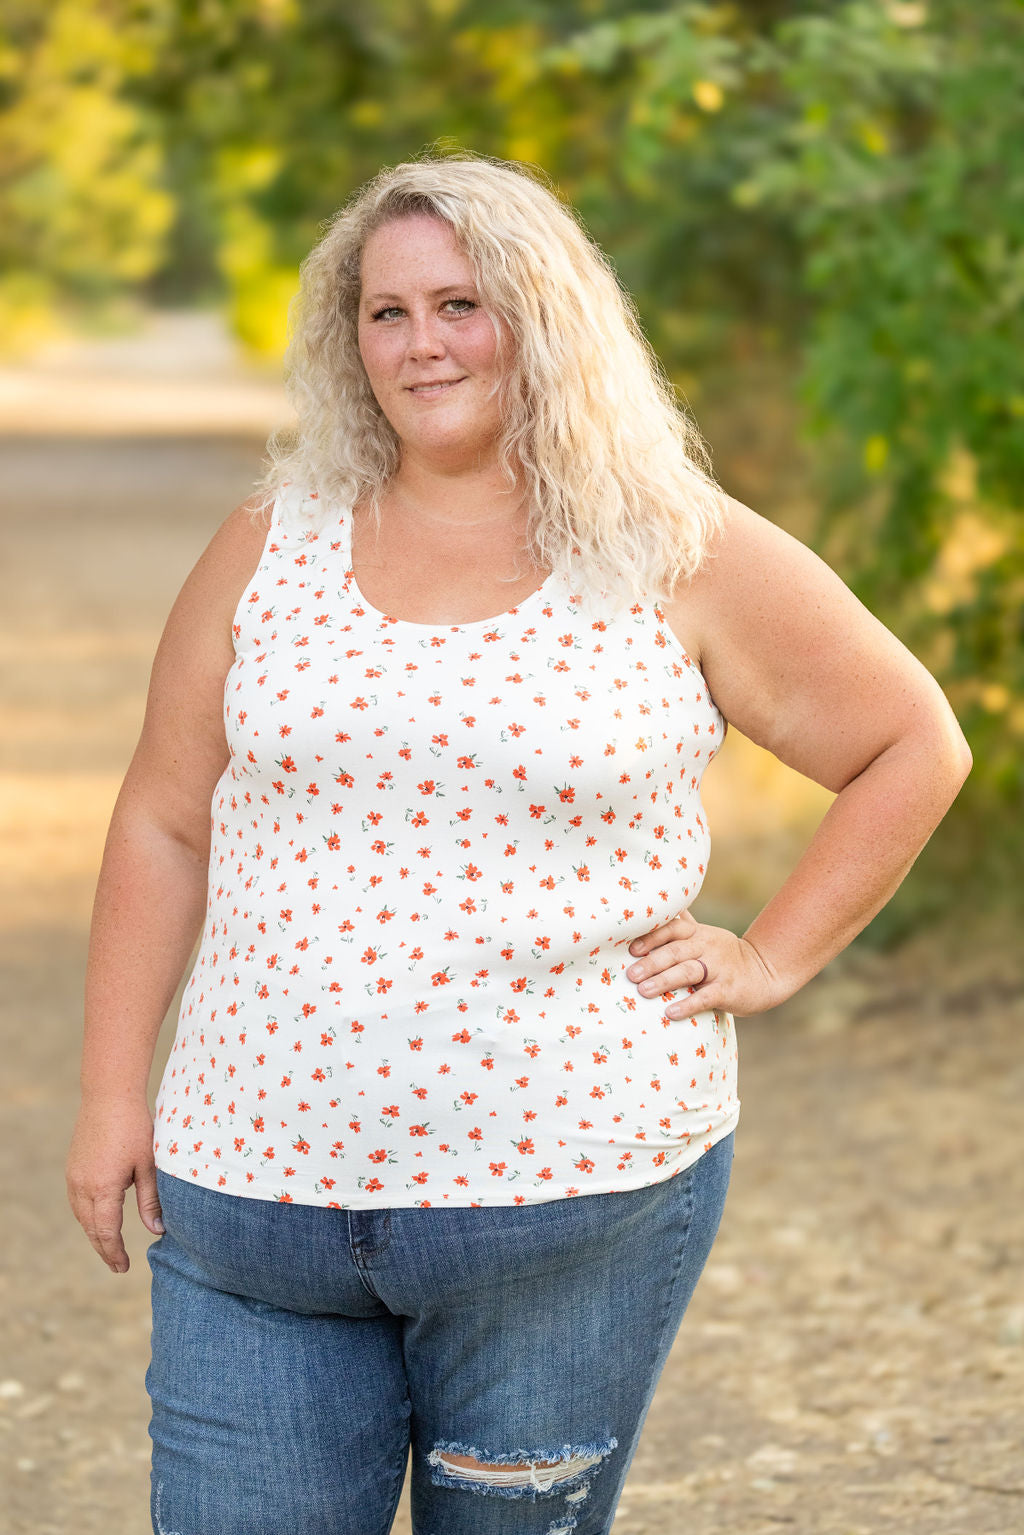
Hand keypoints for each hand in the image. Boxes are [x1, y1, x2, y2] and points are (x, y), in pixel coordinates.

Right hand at [66, 1097, 163, 1273]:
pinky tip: (99, 1218)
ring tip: (110, 1246)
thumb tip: (157, 1230)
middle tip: (117, 1266)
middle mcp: (83, 1186)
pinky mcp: (73, 1168)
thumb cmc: (135, 1128)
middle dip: (104, 1249)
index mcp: (103, 1189)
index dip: (115, 1253)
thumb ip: (151, 1200)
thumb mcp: (148, 1166)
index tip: (123, 1268)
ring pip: (82, 1217)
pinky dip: (88, 1216)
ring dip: (95, 1233)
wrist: (109, 1096)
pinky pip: (77, 1201)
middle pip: (91, 1229)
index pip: (107, 1232)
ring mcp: (74, 1177)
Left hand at [626, 909, 782, 1018]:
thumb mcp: (706, 937)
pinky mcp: (729, 990)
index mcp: (699, 934)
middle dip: (652, 963)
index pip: (673, 929)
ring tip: (643, 992)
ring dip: (664, 981)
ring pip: (689, 971)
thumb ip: (684, 926)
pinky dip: (688, 1005)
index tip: (631, 949)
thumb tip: (658, 908)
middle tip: (631, 975)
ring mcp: (720, 968)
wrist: (765, 973)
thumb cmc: (725, 956)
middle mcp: (708, 947)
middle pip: (676, 951)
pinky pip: (706, 997)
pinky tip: (671, 1013)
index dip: (651, 937)